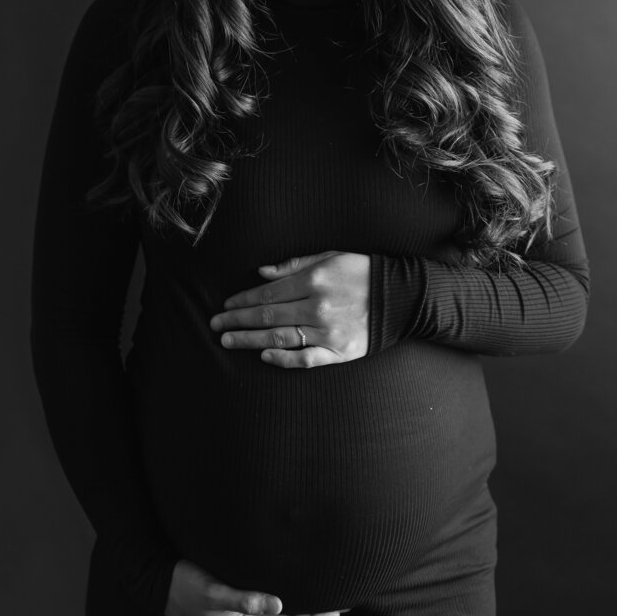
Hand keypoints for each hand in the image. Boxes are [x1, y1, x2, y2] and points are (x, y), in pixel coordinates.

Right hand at [165, 559, 342, 615]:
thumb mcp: (214, 592)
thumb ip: (244, 598)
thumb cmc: (184, 585)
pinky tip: (282, 589)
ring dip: (294, 606)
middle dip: (309, 614)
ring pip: (272, 613)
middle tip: (336, 605)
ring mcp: (232, 613)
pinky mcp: (226, 600)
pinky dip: (276, 599)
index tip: (336, 611)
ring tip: (316, 597)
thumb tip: (279, 604)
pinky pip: (259, 604)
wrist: (154, 581)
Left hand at [209, 251, 369, 367]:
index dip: (243, 300)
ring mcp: (328, 333)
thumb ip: (294, 265)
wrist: (401, 297)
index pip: (268, 293)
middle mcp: (318, 308)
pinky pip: (306, 359)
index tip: (226, 305)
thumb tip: (260, 273)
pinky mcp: (339, 352)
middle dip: (237, 321)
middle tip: (215, 325)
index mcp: (315, 281)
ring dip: (250, 341)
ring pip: (280, 339)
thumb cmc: (362, 272)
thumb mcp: (330, 256)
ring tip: (228, 341)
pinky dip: (283, 359)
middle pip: (268, 317)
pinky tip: (264, 356)